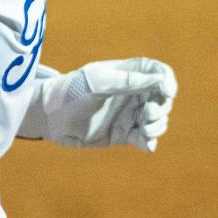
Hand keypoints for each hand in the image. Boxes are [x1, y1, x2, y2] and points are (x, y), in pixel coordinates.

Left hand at [18, 57, 177, 150]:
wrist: (49, 118)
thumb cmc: (71, 92)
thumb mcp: (98, 83)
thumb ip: (128, 82)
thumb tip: (160, 80)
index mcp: (127, 74)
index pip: (158, 72)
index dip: (167, 80)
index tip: (167, 92)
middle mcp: (131, 93)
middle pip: (162, 98)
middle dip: (161, 107)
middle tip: (146, 115)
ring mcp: (128, 114)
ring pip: (157, 120)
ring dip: (157, 126)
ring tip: (144, 131)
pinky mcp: (123, 134)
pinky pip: (144, 138)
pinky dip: (149, 142)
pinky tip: (145, 145)